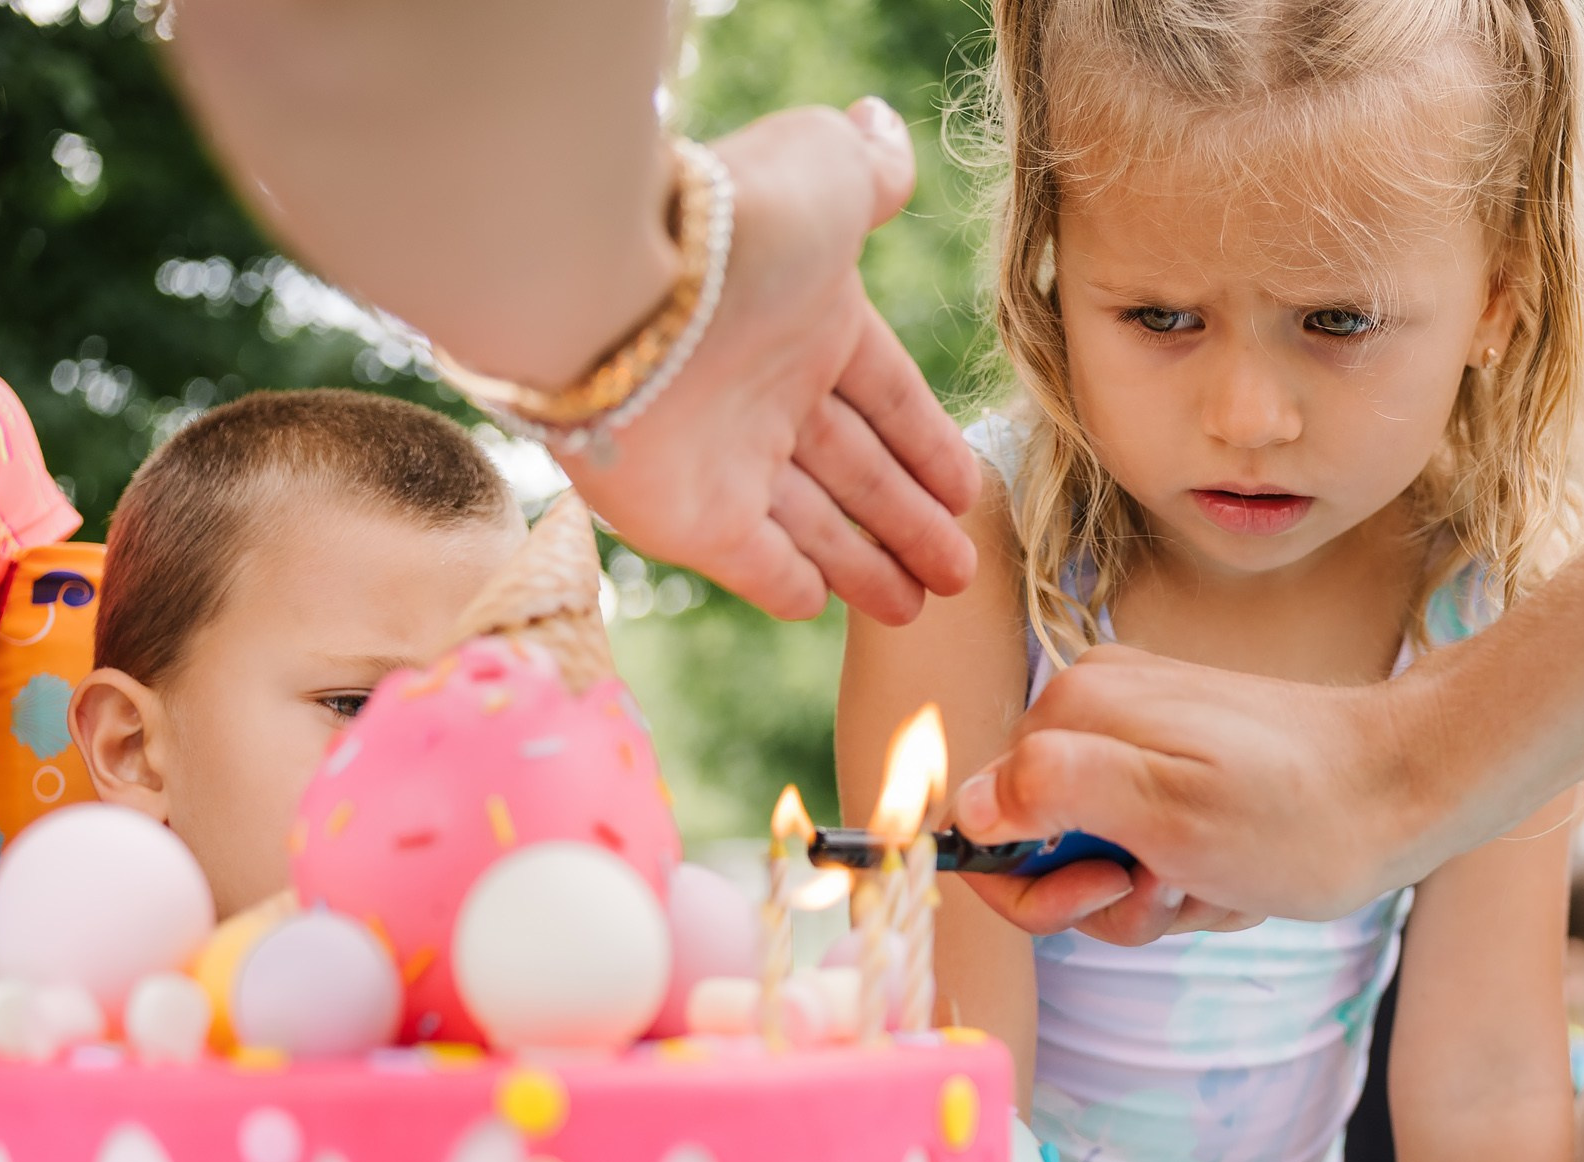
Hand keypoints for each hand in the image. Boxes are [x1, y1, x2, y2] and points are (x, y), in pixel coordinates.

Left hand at [562, 99, 980, 623]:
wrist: (617, 294)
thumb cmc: (736, 230)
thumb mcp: (824, 176)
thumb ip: (864, 169)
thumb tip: (883, 130)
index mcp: (810, 326)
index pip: (887, 398)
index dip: (928, 444)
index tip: (966, 490)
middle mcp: (768, 397)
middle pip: (858, 473)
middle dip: (911, 522)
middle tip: (959, 572)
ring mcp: (728, 463)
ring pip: (816, 527)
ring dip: (867, 566)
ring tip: (917, 604)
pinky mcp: (692, 521)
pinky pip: (752, 564)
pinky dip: (786, 586)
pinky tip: (819, 608)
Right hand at [951, 645, 1442, 940]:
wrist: (1407, 790)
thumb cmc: (1300, 814)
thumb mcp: (1170, 814)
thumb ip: (1055, 793)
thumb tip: (962, 805)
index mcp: (1074, 710)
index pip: (983, 824)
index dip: (1041, 889)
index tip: (1117, 888)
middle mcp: (1095, 712)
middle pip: (1043, 849)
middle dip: (1110, 895)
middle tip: (1178, 886)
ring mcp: (1140, 737)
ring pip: (1099, 860)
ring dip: (1158, 894)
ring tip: (1219, 879)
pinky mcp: (1180, 763)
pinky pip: (1146, 846)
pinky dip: (1188, 877)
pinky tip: (1236, 872)